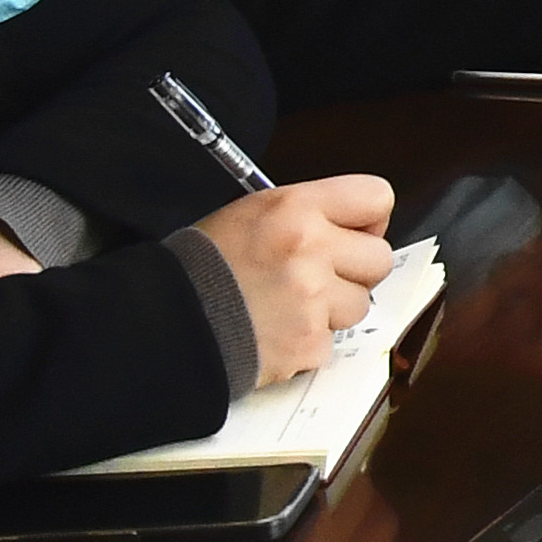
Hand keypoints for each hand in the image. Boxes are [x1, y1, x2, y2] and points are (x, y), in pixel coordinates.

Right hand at [207, 174, 401, 385]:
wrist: (162, 323)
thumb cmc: (201, 268)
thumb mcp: (251, 215)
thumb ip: (308, 214)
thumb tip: (354, 226)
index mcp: (296, 208)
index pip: (377, 197)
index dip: (368, 219)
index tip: (354, 232)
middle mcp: (311, 249)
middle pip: (379, 258)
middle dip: (354, 271)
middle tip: (319, 277)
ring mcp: (312, 299)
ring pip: (360, 304)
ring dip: (332, 310)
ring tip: (287, 307)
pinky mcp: (306, 343)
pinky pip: (332, 342)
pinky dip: (308, 342)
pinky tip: (275, 333)